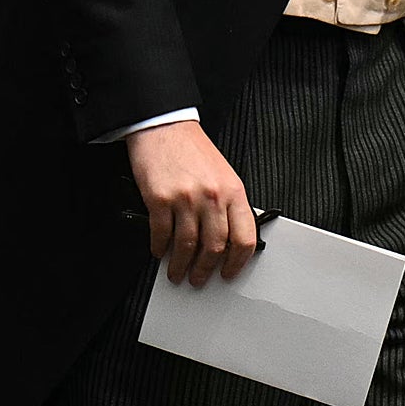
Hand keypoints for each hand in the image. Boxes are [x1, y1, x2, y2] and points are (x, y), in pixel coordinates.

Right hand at [127, 118, 258, 285]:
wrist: (165, 126)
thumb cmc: (193, 151)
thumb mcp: (224, 175)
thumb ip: (229, 206)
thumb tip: (228, 241)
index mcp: (233, 192)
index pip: (244, 238)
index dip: (238, 263)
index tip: (229, 273)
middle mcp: (212, 196)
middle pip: (215, 248)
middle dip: (206, 270)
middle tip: (199, 279)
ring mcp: (186, 198)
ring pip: (187, 246)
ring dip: (181, 265)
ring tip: (177, 272)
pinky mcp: (160, 198)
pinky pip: (162, 234)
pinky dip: (160, 248)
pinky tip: (160, 251)